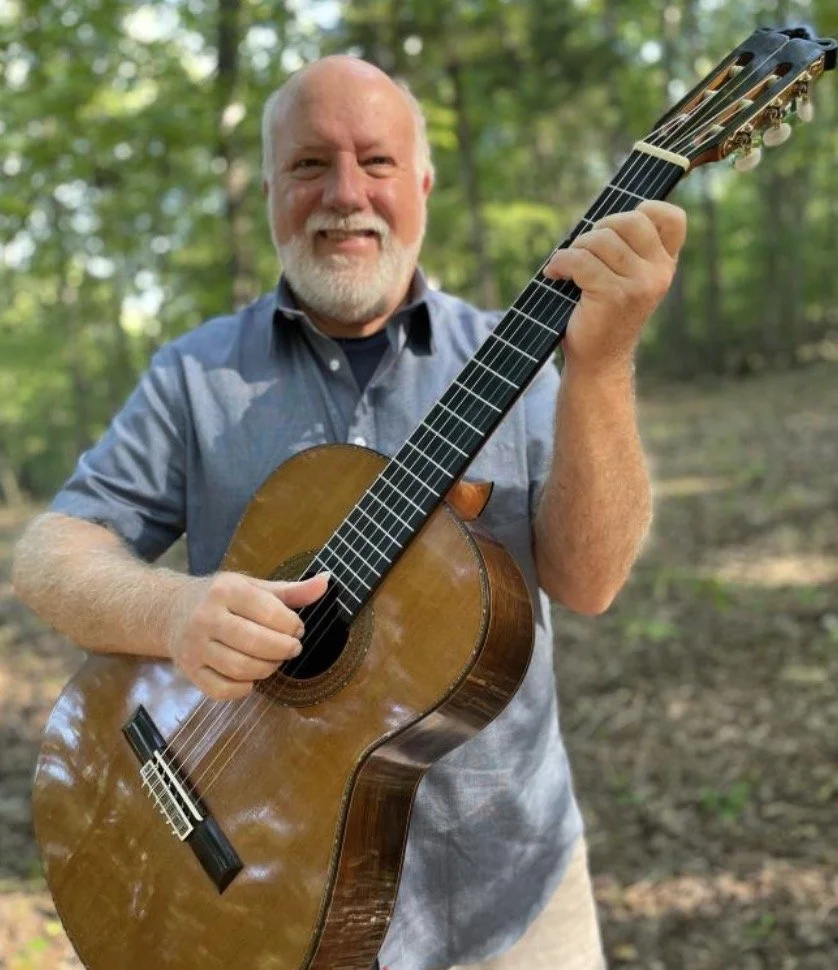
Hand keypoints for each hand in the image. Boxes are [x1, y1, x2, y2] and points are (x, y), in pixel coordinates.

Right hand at [164, 571, 329, 699]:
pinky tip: (251, 677)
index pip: (271, 613)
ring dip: (268, 669)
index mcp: (226, 590)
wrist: (170, 610)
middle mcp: (207, 617)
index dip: (293, 626)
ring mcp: (195, 646)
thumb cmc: (220, 598)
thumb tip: (326, 582)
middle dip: (284, 649)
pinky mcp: (189, 671)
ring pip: (241, 668)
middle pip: (257, 643)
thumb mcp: (253, 587)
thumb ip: (291, 591)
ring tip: (274, 661)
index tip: (297, 629)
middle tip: (292, 648)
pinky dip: (243, 689)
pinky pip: (221, 690)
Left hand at [544, 200, 686, 375]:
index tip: (617, 229)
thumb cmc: (604, 312)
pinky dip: (560, 263)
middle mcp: (659, 273)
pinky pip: (580, 260)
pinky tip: (555, 274)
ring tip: (568, 269)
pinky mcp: (614, 295)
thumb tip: (603, 215)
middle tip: (583, 252)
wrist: (598, 359)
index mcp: (665, 264)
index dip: (644, 210)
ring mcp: (639, 284)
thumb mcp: (626, 276)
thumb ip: (627, 246)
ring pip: (601, 239)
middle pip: (629, 220)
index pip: (672, 218)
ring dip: (575, 249)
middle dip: (598, 229)